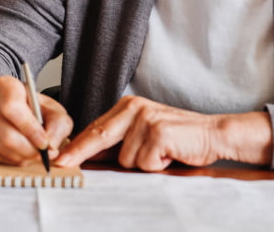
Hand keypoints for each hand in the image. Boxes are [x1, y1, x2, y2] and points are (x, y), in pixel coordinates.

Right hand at [0, 75, 72, 165]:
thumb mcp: (53, 108)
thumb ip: (58, 125)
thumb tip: (51, 147)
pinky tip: (26, 153)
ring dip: (25, 157)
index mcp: (5, 86)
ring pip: (4, 149)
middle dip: (31, 150)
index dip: (30, 129)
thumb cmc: (34, 106)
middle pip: (7, 135)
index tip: (45, 142)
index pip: (12, 108)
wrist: (15, 105)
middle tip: (46, 153)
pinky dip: (17, 160)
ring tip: (38, 152)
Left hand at [54, 95, 272, 171]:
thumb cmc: (179, 138)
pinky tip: (169, 156)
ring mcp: (146, 120)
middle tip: (63, 163)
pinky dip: (157, 166)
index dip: (77, 146)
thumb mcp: (145, 133)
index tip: (60, 157)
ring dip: (143, 165)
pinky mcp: (158, 133)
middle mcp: (135, 108)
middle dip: (80, 153)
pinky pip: (144, 163)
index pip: (96, 128)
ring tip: (161, 155)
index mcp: (129, 106)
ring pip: (125, 159)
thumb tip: (91, 156)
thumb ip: (121, 141)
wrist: (213, 134)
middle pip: (99, 136)